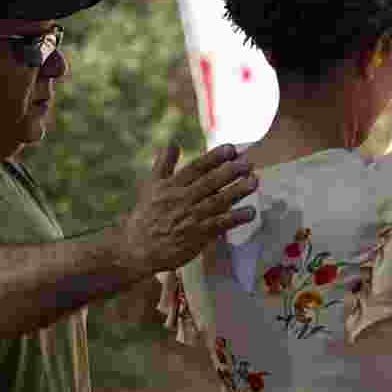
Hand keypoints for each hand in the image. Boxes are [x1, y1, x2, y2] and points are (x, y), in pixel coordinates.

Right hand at [118, 143, 257, 274]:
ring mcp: (190, 218)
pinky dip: (235, 218)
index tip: (231, 148)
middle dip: (230, 171)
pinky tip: (250, 212)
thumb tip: (173, 142)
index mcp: (171, 186)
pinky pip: (219, 225)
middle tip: (248, 163)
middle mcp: (181, 200)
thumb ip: (163, 164)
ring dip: (237, 191)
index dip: (214, 157)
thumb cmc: (146, 216)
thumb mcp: (151, 186)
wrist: (137, 249)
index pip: (196, 168)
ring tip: (254, 181)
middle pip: (210, 182)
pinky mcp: (197, 236)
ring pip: (217, 202)